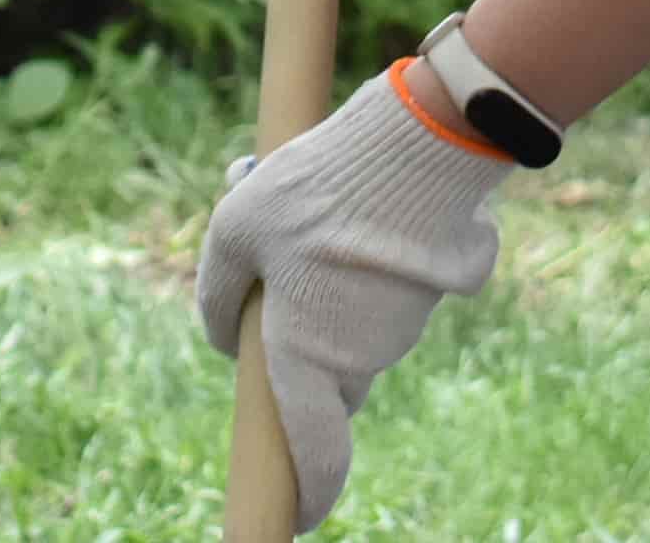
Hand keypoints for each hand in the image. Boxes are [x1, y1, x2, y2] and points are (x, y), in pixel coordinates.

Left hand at [194, 64, 511, 530]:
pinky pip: (389, 298)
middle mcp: (358, 359)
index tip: (297, 515)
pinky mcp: (430, 293)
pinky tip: (361, 211)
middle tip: (278, 273)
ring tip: (317, 220)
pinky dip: (370, 272)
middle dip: (304, 349)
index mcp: (304, 358)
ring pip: (356, 334)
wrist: (415, 144)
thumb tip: (222, 334)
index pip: (313, 456)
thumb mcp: (235, 229)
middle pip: (325, 381)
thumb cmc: (313, 190)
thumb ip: (218, 291)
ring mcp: (401, 328)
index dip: (308, 494)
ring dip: (335, 299)